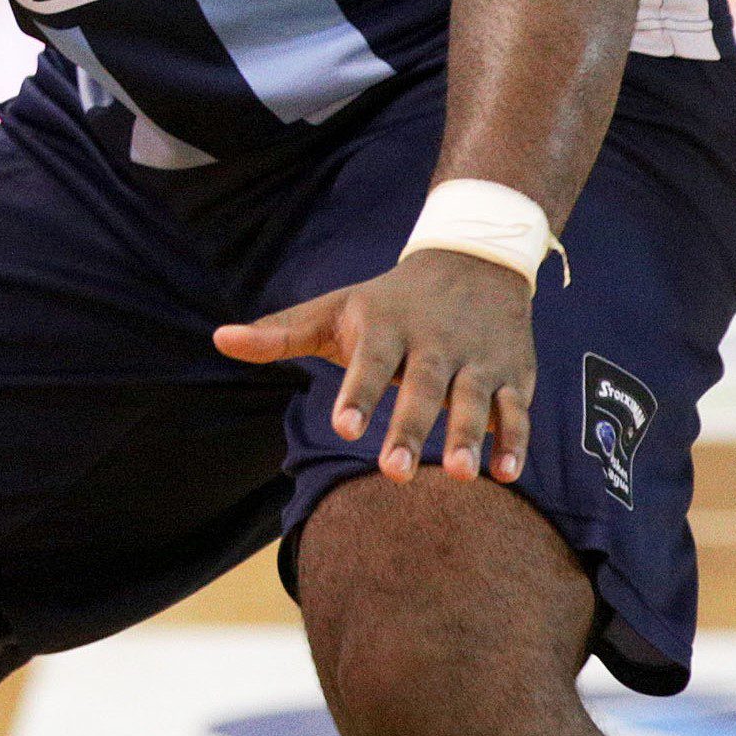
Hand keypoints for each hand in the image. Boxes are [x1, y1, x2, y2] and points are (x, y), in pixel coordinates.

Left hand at [214, 250, 538, 483]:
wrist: (473, 259)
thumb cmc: (388, 301)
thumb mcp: (334, 309)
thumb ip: (281, 332)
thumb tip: (219, 339)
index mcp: (386, 325)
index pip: (371, 361)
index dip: (358, 393)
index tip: (343, 428)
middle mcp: (434, 341)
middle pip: (423, 386)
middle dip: (411, 428)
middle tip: (395, 473)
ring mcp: (476, 358)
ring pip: (474, 398)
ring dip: (469, 436)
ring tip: (461, 476)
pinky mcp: (511, 374)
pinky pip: (516, 409)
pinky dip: (514, 440)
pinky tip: (506, 475)